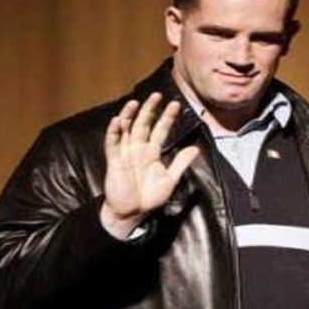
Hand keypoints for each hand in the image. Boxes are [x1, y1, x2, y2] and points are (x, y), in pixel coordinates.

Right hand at [100, 92, 199, 238]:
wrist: (133, 213)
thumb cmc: (149, 197)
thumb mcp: (170, 179)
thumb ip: (181, 163)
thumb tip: (196, 148)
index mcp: (152, 152)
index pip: (161, 130)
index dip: (168, 117)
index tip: (176, 105)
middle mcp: (138, 149)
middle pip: (144, 125)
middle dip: (150, 110)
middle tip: (158, 95)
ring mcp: (125, 154)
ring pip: (127, 130)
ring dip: (130, 116)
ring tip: (135, 102)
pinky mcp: (115, 162)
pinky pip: (113, 145)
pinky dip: (114, 132)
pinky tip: (117, 120)